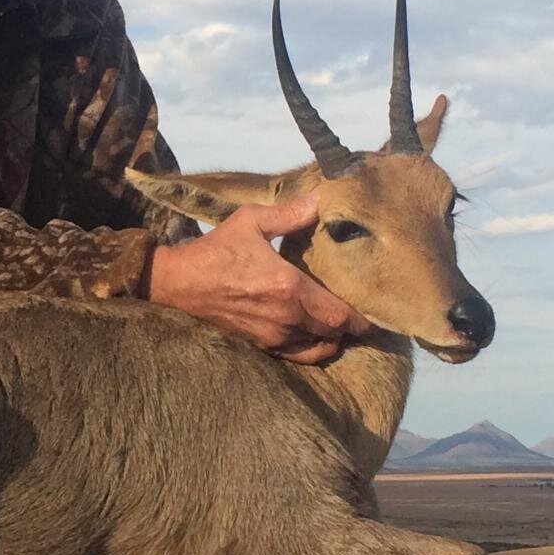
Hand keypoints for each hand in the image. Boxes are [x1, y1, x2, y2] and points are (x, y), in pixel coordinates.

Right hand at [146, 191, 371, 363]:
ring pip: (318, 349)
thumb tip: (323, 198)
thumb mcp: (252, 221)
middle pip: (334, 333)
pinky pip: (297, 355)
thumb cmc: (216, 249)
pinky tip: (314, 335)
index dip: (361, 317)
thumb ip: (291, 213)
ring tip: (339, 325)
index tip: (374, 310)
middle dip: (350, 326)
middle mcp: (286, 318)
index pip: (340, 314)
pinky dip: (311, 349)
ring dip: (332, 339)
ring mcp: (272, 336)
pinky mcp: (260, 345)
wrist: (179, 282)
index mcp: (289, 288)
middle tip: (361, 314)